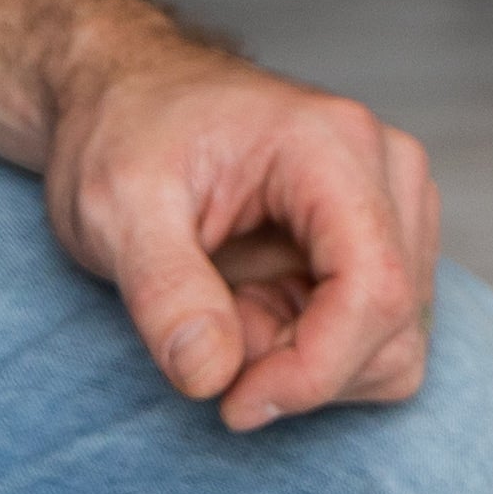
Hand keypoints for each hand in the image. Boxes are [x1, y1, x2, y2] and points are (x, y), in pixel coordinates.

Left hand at [0, 0, 445, 431]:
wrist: (91, 87)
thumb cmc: (101, 134)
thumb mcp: (112, 213)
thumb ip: (169, 298)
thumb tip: (214, 382)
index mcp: (338, 152)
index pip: (379, 300)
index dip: (314, 376)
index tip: (230, 407)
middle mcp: (383, 173)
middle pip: (401, 332)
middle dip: (307, 372)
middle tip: (205, 363)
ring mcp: (382, 207)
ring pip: (393, 342)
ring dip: (305, 363)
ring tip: (212, 326)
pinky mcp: (363, 238)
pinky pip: (365, 335)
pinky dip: (303, 352)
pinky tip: (235, 320)